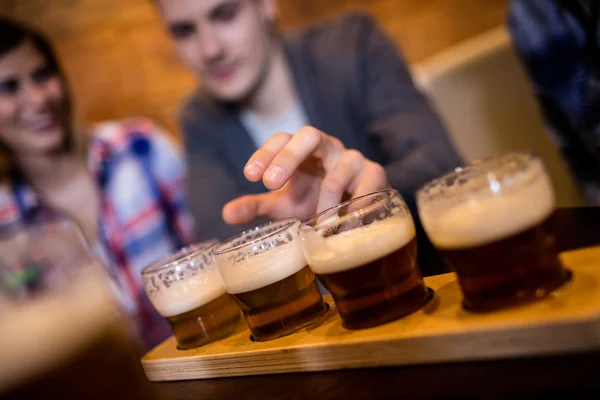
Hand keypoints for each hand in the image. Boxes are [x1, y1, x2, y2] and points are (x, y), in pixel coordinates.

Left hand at [222, 126, 387, 224]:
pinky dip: (357, 204)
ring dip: (327, 196)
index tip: (250, 177)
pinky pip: (368, 182)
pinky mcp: (374, 174)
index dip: (265, 153)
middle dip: (289, 157)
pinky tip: (346, 224)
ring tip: (317, 223)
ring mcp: (352, 158)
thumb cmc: (314, 202)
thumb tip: (226, 214)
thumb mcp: (283, 206)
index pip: (281, 139)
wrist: (351, 213)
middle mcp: (326, 147)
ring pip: (340, 165)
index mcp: (300, 150)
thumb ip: (256, 207)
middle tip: (271, 184)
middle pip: (308, 135)